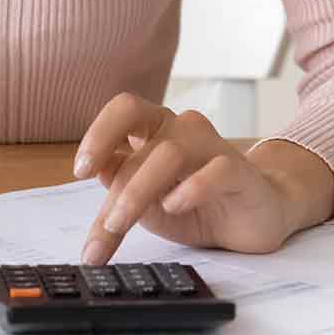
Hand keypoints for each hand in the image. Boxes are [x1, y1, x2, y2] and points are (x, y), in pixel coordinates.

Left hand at [73, 93, 293, 264]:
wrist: (253, 220)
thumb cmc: (195, 207)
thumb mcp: (149, 206)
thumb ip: (123, 188)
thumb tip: (101, 171)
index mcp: (153, 128)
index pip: (123, 110)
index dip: (98, 132)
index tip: (80, 170)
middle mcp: (179, 127)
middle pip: (140, 131)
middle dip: (116, 180)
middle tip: (104, 217)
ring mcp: (211, 145)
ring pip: (169, 152)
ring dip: (140, 190)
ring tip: (123, 224)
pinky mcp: (240, 171)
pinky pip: (215, 169)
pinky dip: (192, 188)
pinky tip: (175, 205)